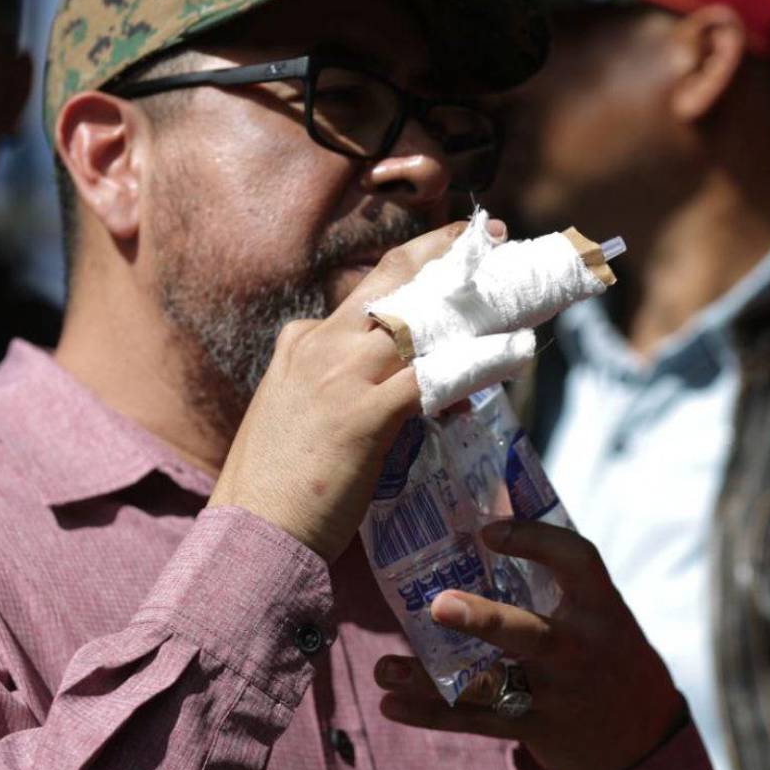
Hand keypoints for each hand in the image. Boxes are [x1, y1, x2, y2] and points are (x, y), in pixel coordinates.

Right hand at [209, 220, 503, 563]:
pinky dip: (477, 363)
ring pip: (418, 321)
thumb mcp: (302, 411)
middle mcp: (320, 345)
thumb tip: (414, 380)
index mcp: (304, 341)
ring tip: (517, 294)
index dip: (420, 263)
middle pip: (395, 279)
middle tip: (495, 237)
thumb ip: (347, 383)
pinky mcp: (364, 415)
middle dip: (446, 251)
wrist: (252, 532)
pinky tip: (514, 354)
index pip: (371, 289)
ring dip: (473, 305)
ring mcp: (340, 377)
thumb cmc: (281, 484)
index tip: (456, 248)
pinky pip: (433, 377)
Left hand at [374, 519, 683, 769]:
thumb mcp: (595, 608)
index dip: (534, 540)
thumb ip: (550, 574)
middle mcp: (579, 647)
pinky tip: (391, 705)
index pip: (576, 559)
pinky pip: (477, 721)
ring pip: (490, 684)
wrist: (643, 735)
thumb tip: (488, 505)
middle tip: (438, 606)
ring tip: (383, 669)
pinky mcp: (537, 728)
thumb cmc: (602, 648)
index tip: (488, 528)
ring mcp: (558, 692)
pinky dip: (432, 714)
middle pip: (529, 632)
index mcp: (598, 604)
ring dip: (431, 678)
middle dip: (483, 620)